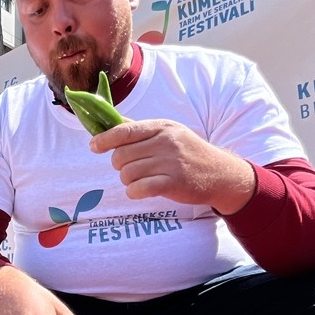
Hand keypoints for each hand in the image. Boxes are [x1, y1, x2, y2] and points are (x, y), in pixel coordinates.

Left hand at [90, 120, 255, 215]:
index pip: (124, 130)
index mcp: (162, 126)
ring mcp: (170, 162)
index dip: (104, 139)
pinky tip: (140, 191)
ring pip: (127, 174)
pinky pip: (139, 189)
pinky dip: (134, 192)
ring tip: (140, 180)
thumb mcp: (168, 133)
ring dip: (128, 180)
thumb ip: (139, 129)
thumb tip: (110, 122)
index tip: (94, 146)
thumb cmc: (188, 153)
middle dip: (119, 165)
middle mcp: (166, 142)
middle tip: (130, 168)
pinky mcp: (173, 183)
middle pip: (121, 155)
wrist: (220, 174)